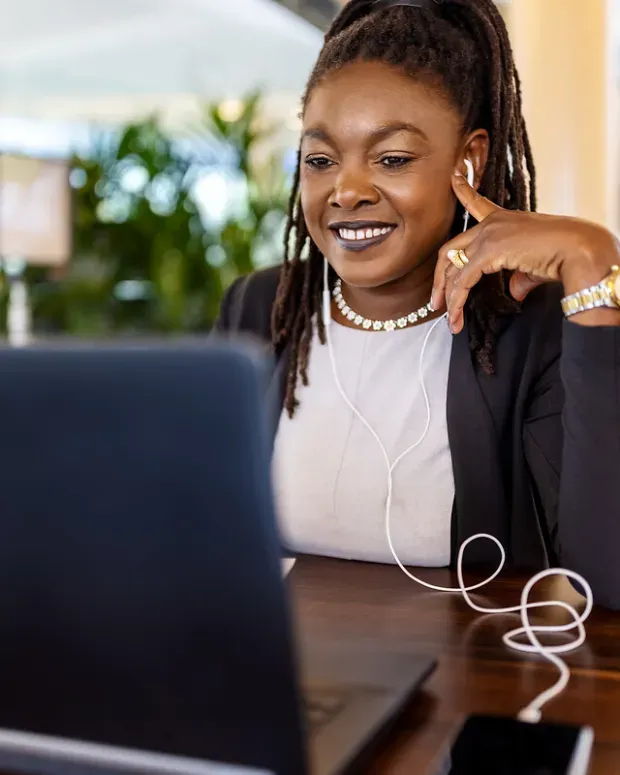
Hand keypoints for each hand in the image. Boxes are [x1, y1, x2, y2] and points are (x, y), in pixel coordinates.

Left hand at [431, 171, 619, 332]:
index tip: (454, 178)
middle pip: (451, 250)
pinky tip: (456, 317)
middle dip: (440, 279)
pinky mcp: (488, 251)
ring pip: (453, 269)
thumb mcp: (533, 266)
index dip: (463, 191)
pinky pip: (463, 280)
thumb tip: (514, 293)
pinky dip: (457, 302)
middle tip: (436, 302)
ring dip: (448, 298)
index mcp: (503, 219)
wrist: (577, 249)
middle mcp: (491, 224)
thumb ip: (518, 278)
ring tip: (450, 320)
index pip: (476, 203)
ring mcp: (487, 235)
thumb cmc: (563, 255)